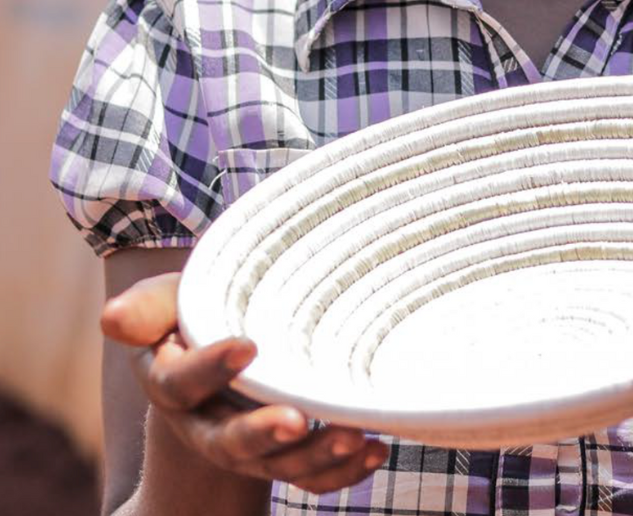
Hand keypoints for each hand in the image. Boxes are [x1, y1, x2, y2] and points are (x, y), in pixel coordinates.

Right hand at [101, 273, 387, 494]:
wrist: (230, 331)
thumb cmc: (201, 307)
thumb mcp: (170, 300)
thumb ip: (148, 307)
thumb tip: (113, 319)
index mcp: (174, 384)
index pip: (182, 384)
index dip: (210, 368)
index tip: (248, 344)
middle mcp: (210, 424)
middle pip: (231, 442)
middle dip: (263, 435)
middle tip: (296, 421)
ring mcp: (252, 444)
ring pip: (279, 464)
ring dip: (316, 456)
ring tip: (353, 437)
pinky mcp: (288, 453)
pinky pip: (314, 475)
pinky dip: (345, 471)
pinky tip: (376, 450)